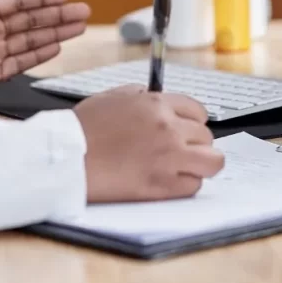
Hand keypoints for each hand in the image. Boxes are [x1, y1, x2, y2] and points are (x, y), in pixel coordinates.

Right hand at [74, 86, 223, 201]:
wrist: (69, 157)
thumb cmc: (83, 128)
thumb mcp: (110, 96)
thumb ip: (138, 95)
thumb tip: (153, 98)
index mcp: (155, 104)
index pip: (198, 111)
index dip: (193, 122)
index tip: (188, 130)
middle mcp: (168, 128)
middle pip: (206, 137)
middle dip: (195, 143)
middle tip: (179, 151)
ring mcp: (169, 157)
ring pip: (212, 162)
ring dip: (201, 164)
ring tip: (185, 168)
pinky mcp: (165, 186)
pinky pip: (194, 186)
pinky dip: (185, 184)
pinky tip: (168, 181)